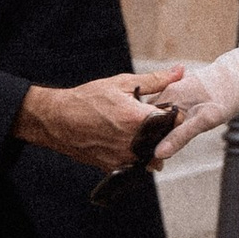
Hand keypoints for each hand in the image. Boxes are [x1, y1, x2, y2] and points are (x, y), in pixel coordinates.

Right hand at [15, 69, 183, 171]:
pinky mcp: (114, 166)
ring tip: (141, 131)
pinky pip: (135, 164)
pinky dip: (137, 154)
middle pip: (165, 141)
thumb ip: (155, 80)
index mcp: (138, 119)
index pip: (174, 122)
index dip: (176, 116)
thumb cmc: (88, 99)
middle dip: (166, 132)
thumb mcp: (122, 83)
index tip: (169, 110)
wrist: (58, 120)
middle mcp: (133, 142)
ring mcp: (123, 157)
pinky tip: (129, 141)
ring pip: (152, 156)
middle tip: (156, 121)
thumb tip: (180, 71)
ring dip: (152, 145)